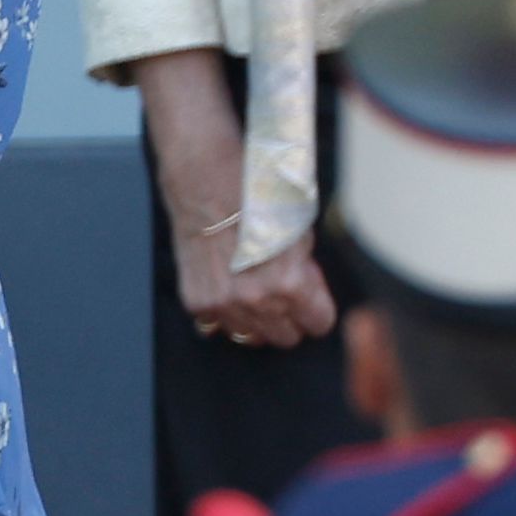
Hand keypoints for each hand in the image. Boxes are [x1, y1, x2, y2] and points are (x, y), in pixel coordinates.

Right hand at [137, 48, 336, 351]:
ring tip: (251, 283)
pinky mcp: (197, 301)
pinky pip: (219, 325)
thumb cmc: (257, 195)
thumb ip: (307, 272)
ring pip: (252, 337)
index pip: (318, 323)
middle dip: (289, 314)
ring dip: (256, 317)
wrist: (206, 178)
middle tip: (280, 286)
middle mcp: (256, 301)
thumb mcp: (301, 230)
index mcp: (289, 284)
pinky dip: (225, 309)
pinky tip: (226, 281)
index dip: (317, 307)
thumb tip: (307, 296)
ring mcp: (223, 304)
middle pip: (286, 336)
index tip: (310, 297)